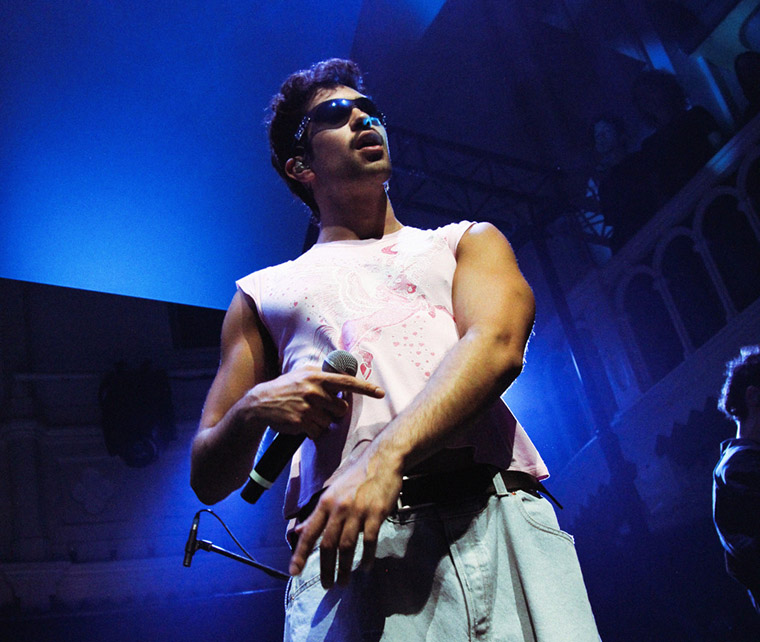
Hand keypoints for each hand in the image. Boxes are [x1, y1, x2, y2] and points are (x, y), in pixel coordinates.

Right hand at [245, 367, 384, 439]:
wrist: (260, 403)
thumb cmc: (285, 387)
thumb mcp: (303, 373)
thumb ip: (323, 374)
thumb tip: (344, 375)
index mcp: (317, 377)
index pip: (347, 382)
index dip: (366, 388)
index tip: (380, 392)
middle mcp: (314, 390)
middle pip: (341, 408)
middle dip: (333, 411)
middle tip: (319, 407)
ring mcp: (308, 407)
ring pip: (329, 422)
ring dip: (321, 421)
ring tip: (306, 414)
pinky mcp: (302, 422)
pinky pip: (318, 431)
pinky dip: (312, 430)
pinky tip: (300, 422)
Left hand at [288, 447, 402, 587]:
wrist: (383, 460)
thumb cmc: (356, 477)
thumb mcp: (332, 492)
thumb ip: (316, 514)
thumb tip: (298, 531)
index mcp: (326, 503)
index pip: (309, 532)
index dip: (300, 553)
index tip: (294, 572)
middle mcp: (339, 508)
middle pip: (328, 545)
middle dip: (325, 569)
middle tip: (326, 585)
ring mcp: (358, 511)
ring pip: (347, 547)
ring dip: (344, 569)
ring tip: (343, 582)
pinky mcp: (376, 514)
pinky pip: (369, 541)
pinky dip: (366, 558)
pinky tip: (365, 567)